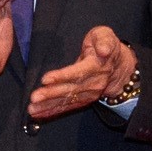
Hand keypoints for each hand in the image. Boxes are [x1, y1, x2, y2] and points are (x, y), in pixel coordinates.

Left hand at [27, 26, 142, 120]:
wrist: (118, 67)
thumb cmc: (105, 45)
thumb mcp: (106, 36)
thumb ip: (104, 40)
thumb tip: (104, 50)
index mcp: (97, 66)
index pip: (78, 73)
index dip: (61, 77)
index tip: (45, 79)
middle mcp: (93, 83)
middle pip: (70, 90)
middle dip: (50, 94)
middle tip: (34, 97)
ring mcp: (89, 94)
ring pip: (67, 100)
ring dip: (48, 106)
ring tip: (32, 109)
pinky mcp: (83, 100)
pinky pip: (67, 107)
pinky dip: (53, 111)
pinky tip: (39, 114)